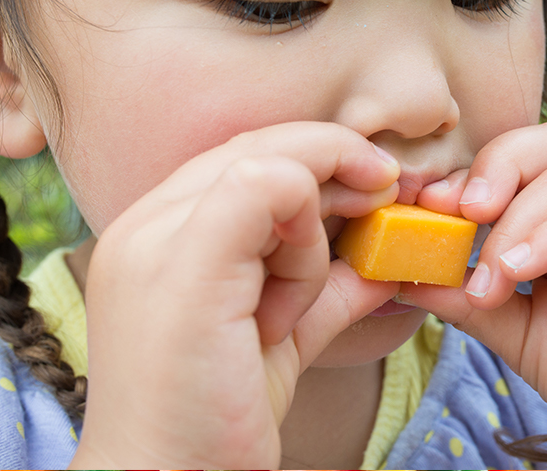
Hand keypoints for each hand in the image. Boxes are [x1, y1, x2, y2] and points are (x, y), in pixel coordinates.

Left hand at [69, 122, 399, 469]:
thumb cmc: (172, 394)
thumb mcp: (191, 284)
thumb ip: (239, 205)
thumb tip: (297, 177)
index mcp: (163, 221)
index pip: (252, 156)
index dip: (319, 153)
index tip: (379, 173)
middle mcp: (195, 243)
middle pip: (282, 186)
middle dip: (331, 195)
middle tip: (383, 198)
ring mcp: (234, 285)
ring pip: (306, 237)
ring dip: (323, 259)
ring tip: (294, 310)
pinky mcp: (267, 324)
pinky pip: (319, 286)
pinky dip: (352, 281)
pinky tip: (382, 276)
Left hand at [400, 122, 546, 465]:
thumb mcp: (505, 323)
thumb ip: (458, 293)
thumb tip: (396, 276)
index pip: (511, 163)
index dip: (468, 175)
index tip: (428, 202)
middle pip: (544, 143)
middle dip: (494, 168)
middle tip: (461, 210)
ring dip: (514, 226)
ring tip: (489, 279)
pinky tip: (515, 272)